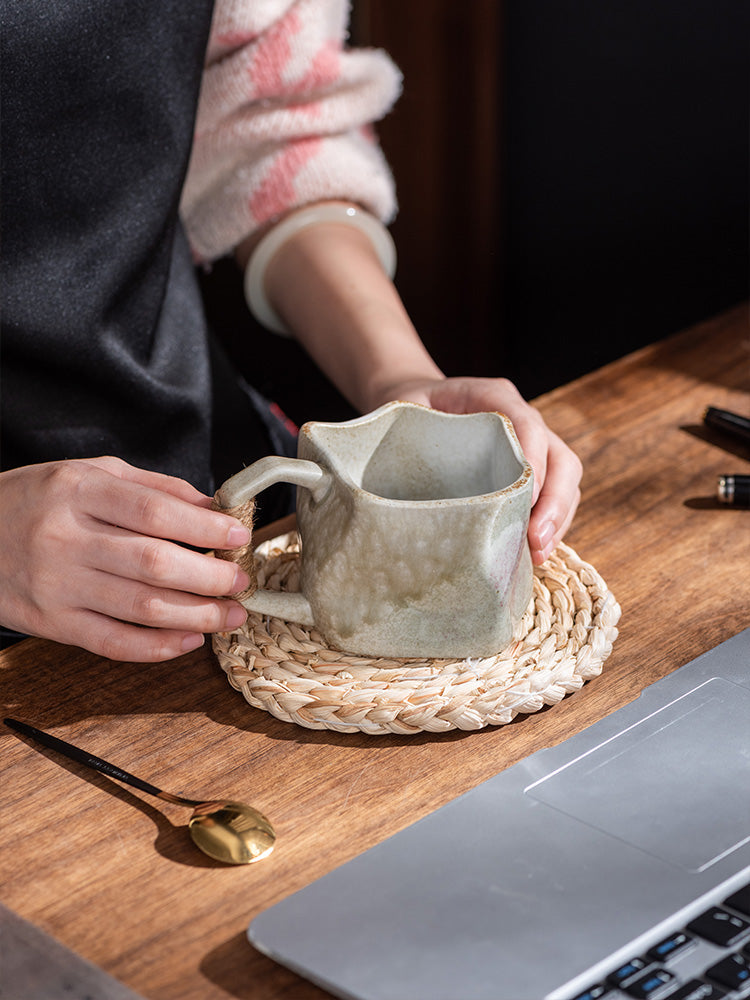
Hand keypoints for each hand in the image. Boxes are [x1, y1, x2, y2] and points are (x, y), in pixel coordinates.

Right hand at [0, 457, 250, 661]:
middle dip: (211, 577)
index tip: (238, 537)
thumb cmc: (36, 500)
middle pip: (154, 563)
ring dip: (197, 615)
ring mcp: (56, 584)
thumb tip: (211, 508)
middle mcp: (65, 537)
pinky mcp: (50, 623)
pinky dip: (157, 647)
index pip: (155, 512)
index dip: (205, 528)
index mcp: (79, 490)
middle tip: (241, 582)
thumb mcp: (88, 473)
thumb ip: (152, 487)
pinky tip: (189, 640)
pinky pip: (112, 642)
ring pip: (140, 607)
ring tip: (231, 614)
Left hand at [375, 376, 581, 564]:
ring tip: (538, 553)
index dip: (533, 461)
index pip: (527, 424)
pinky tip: (534, 551)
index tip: (525, 499)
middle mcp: (522, 418)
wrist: (415, 400)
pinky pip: (555, 495)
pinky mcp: (530, 470)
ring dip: (557, 519)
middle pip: (561, 458)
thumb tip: (403, 481)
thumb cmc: (407, 407)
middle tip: (536, 539)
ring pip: (565, 479)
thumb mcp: (404, 409)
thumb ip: (410, 432)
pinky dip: (550, 524)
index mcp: (494, 396)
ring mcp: (532, 444)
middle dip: (555, 502)